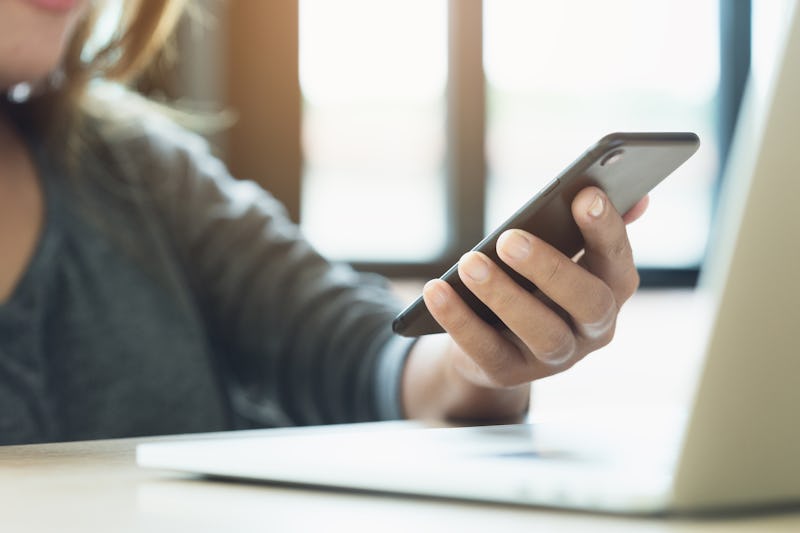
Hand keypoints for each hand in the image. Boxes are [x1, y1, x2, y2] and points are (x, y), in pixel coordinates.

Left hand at [422, 186, 645, 390]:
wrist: (496, 336)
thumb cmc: (534, 280)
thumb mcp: (561, 253)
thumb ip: (591, 227)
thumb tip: (637, 196)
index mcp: (610, 290)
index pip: (619, 261)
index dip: (607, 231)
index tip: (586, 195)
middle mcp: (593, 329)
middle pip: (588, 302)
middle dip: (551, 268)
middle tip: (510, 238)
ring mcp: (555, 357)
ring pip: (540, 332)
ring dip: (502, 295)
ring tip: (469, 263)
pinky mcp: (510, 373)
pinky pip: (487, 350)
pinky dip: (459, 320)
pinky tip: (436, 290)